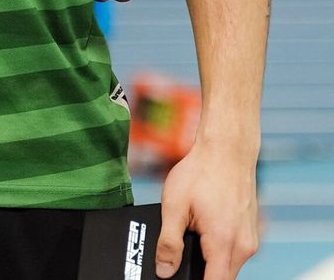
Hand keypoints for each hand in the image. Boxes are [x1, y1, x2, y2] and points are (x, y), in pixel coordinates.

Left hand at [155, 137, 259, 277]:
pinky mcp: (251, 233)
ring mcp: (250, 240)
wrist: (227, 150)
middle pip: (221, 276)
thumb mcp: (174, 206)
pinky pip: (233, 252)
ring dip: (209, 259)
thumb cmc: (200, 173)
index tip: (179, 278)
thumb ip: (169, 242)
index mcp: (224, 243)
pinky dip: (218, 249)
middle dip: (199, 272)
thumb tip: (164, 271)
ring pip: (228, 265)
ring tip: (190, 236)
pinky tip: (203, 230)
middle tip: (177, 256)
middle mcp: (244, 246)